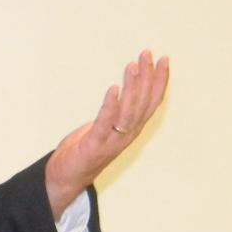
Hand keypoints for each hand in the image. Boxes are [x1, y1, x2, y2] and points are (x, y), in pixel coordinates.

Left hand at [44, 50, 168, 217]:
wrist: (68, 178)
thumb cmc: (86, 149)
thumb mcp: (106, 127)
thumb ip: (116, 112)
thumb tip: (122, 89)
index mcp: (132, 128)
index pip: (152, 102)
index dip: (159, 81)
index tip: (163, 59)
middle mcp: (128, 134)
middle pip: (143, 103)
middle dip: (147, 77)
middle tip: (147, 54)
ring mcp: (113, 140)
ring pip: (129, 111)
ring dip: (132, 87)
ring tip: (132, 66)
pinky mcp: (95, 144)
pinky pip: (106, 123)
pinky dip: (111, 105)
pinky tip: (114, 89)